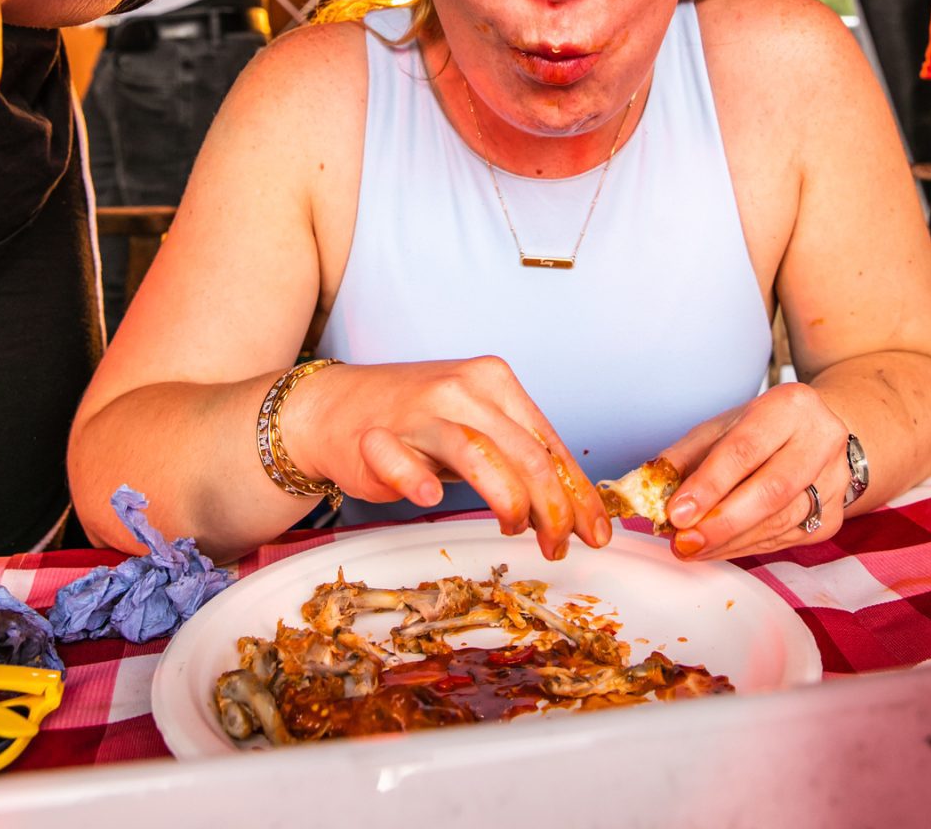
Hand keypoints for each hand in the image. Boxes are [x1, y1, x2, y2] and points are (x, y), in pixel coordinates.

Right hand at [289, 355, 611, 561]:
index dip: (577, 493)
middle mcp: (461, 390)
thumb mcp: (477, 426)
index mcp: (494, 382)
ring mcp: (419, 411)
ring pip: (478, 452)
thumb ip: (518, 457)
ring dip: (508, 499)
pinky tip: (432, 497)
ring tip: (517, 530)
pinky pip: (400, 457)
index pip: (548, 442)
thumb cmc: (416, 421)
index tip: (595, 532)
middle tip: (560, 546)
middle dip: (553, 507)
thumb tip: (568, 508)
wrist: (335, 405)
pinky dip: (417, 478)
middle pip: (524, 452)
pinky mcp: (376, 436)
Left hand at [658, 383, 849, 561]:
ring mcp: (833, 481)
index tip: (676, 511)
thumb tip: (645, 489)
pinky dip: (748, 547)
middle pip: (771, 490)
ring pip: (780, 521)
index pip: (745, 449)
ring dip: (731, 541)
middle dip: (721, 522)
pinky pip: (787, 539)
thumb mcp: (723, 427)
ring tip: (693, 548)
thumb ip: (685, 455)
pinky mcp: (833, 516)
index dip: (709, 484)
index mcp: (790, 406)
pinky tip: (720, 548)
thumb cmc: (763, 428)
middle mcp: (821, 440)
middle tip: (684, 541)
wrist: (818, 432)